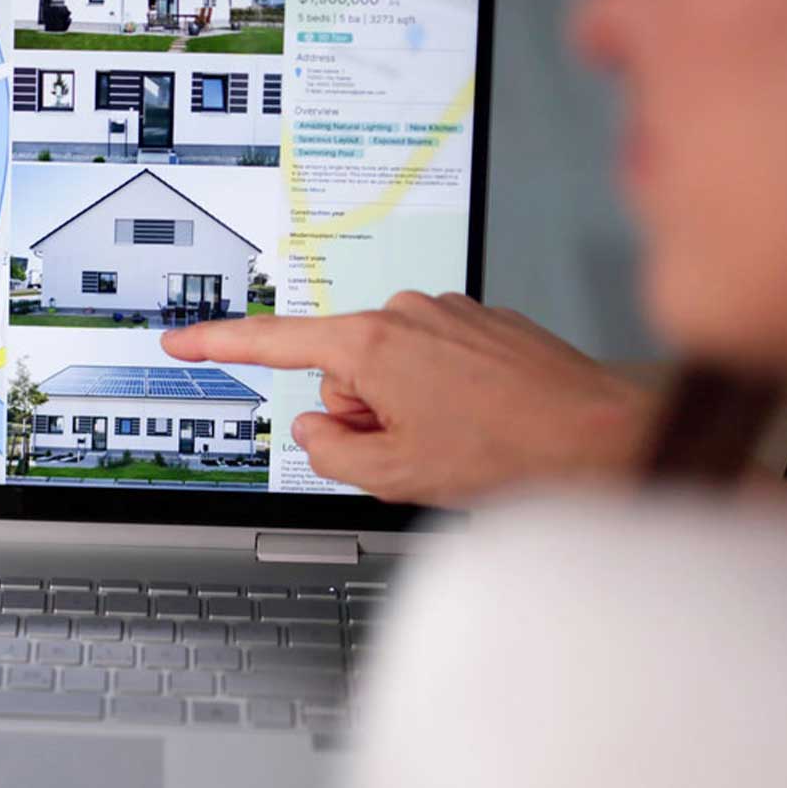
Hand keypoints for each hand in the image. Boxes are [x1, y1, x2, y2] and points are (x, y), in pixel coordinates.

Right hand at [162, 291, 655, 506]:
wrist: (605, 436)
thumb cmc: (514, 453)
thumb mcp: (393, 475)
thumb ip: (328, 450)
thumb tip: (318, 427)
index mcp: (374, 344)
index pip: (273, 343)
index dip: (219, 345)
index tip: (182, 340)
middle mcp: (410, 313)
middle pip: (342, 369)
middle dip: (361, 412)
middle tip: (410, 449)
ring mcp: (450, 312)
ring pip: (391, 368)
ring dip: (406, 406)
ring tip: (458, 439)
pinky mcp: (483, 322)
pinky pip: (434, 361)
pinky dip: (444, 394)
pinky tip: (482, 422)